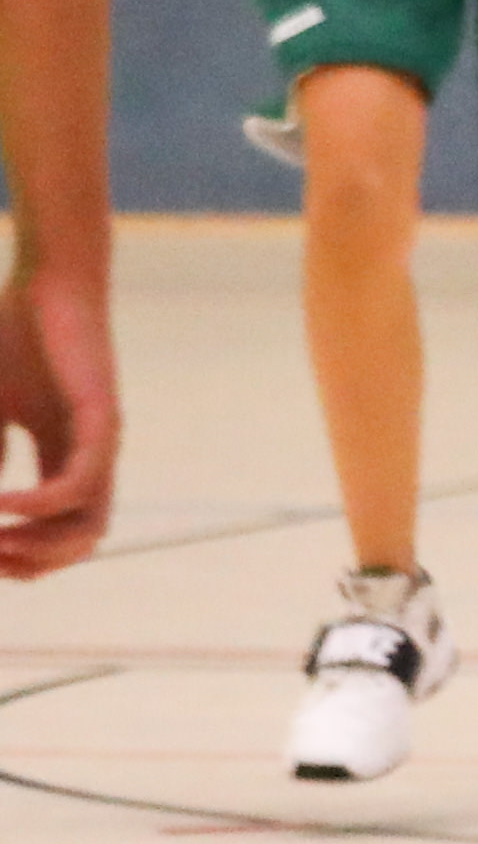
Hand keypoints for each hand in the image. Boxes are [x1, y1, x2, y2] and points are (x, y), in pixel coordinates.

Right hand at [0, 266, 119, 579]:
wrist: (49, 281)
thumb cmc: (13, 335)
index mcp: (65, 455)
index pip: (56, 529)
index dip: (20, 554)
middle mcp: (92, 456)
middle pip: (79, 542)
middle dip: (30, 562)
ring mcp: (102, 441)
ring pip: (88, 527)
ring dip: (35, 546)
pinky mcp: (101, 418)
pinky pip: (78, 485)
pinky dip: (38, 506)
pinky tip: (0, 505)